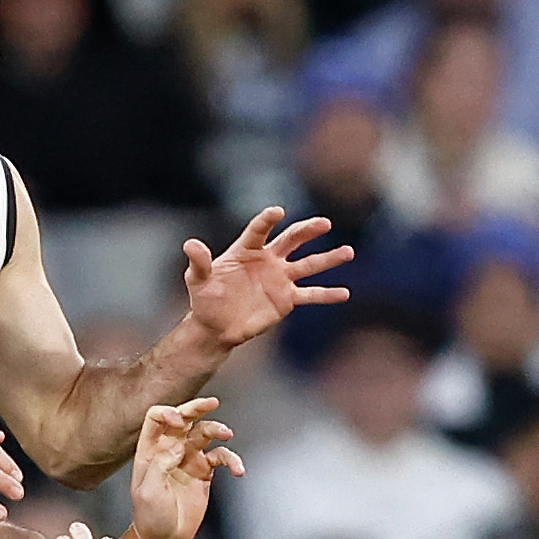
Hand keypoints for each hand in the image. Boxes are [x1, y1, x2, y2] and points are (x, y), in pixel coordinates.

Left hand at [126, 398, 239, 538]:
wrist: (165, 538)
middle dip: (196, 407)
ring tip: (226, 434)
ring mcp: (188, 458)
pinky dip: (231, 460)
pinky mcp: (205, 471)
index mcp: (150, 450)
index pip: (156, 418)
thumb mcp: (147, 491)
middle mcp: (170, 449)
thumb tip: (178, 445)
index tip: (179, 421)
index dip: (168, 413)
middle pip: (183, 418)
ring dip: (217, 429)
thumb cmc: (150, 515)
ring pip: (204, 433)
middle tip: (212, 403)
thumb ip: (160, 464)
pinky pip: (220, 457)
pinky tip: (238, 470)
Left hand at [179, 209, 351, 350]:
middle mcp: (268, 259)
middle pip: (292, 240)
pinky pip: (310, 295)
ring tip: (348, 252)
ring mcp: (280, 278)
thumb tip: (190, 244)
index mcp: (247, 249)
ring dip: (328, 259)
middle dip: (308, 231)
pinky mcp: (287, 299)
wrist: (215, 326)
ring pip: (308, 265)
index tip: (277, 212)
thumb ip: (199, 262)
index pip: (259, 230)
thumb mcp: (197, 280)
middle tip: (325, 222)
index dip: (267, 220)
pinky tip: (344, 293)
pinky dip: (327, 294)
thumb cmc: (205, 298)